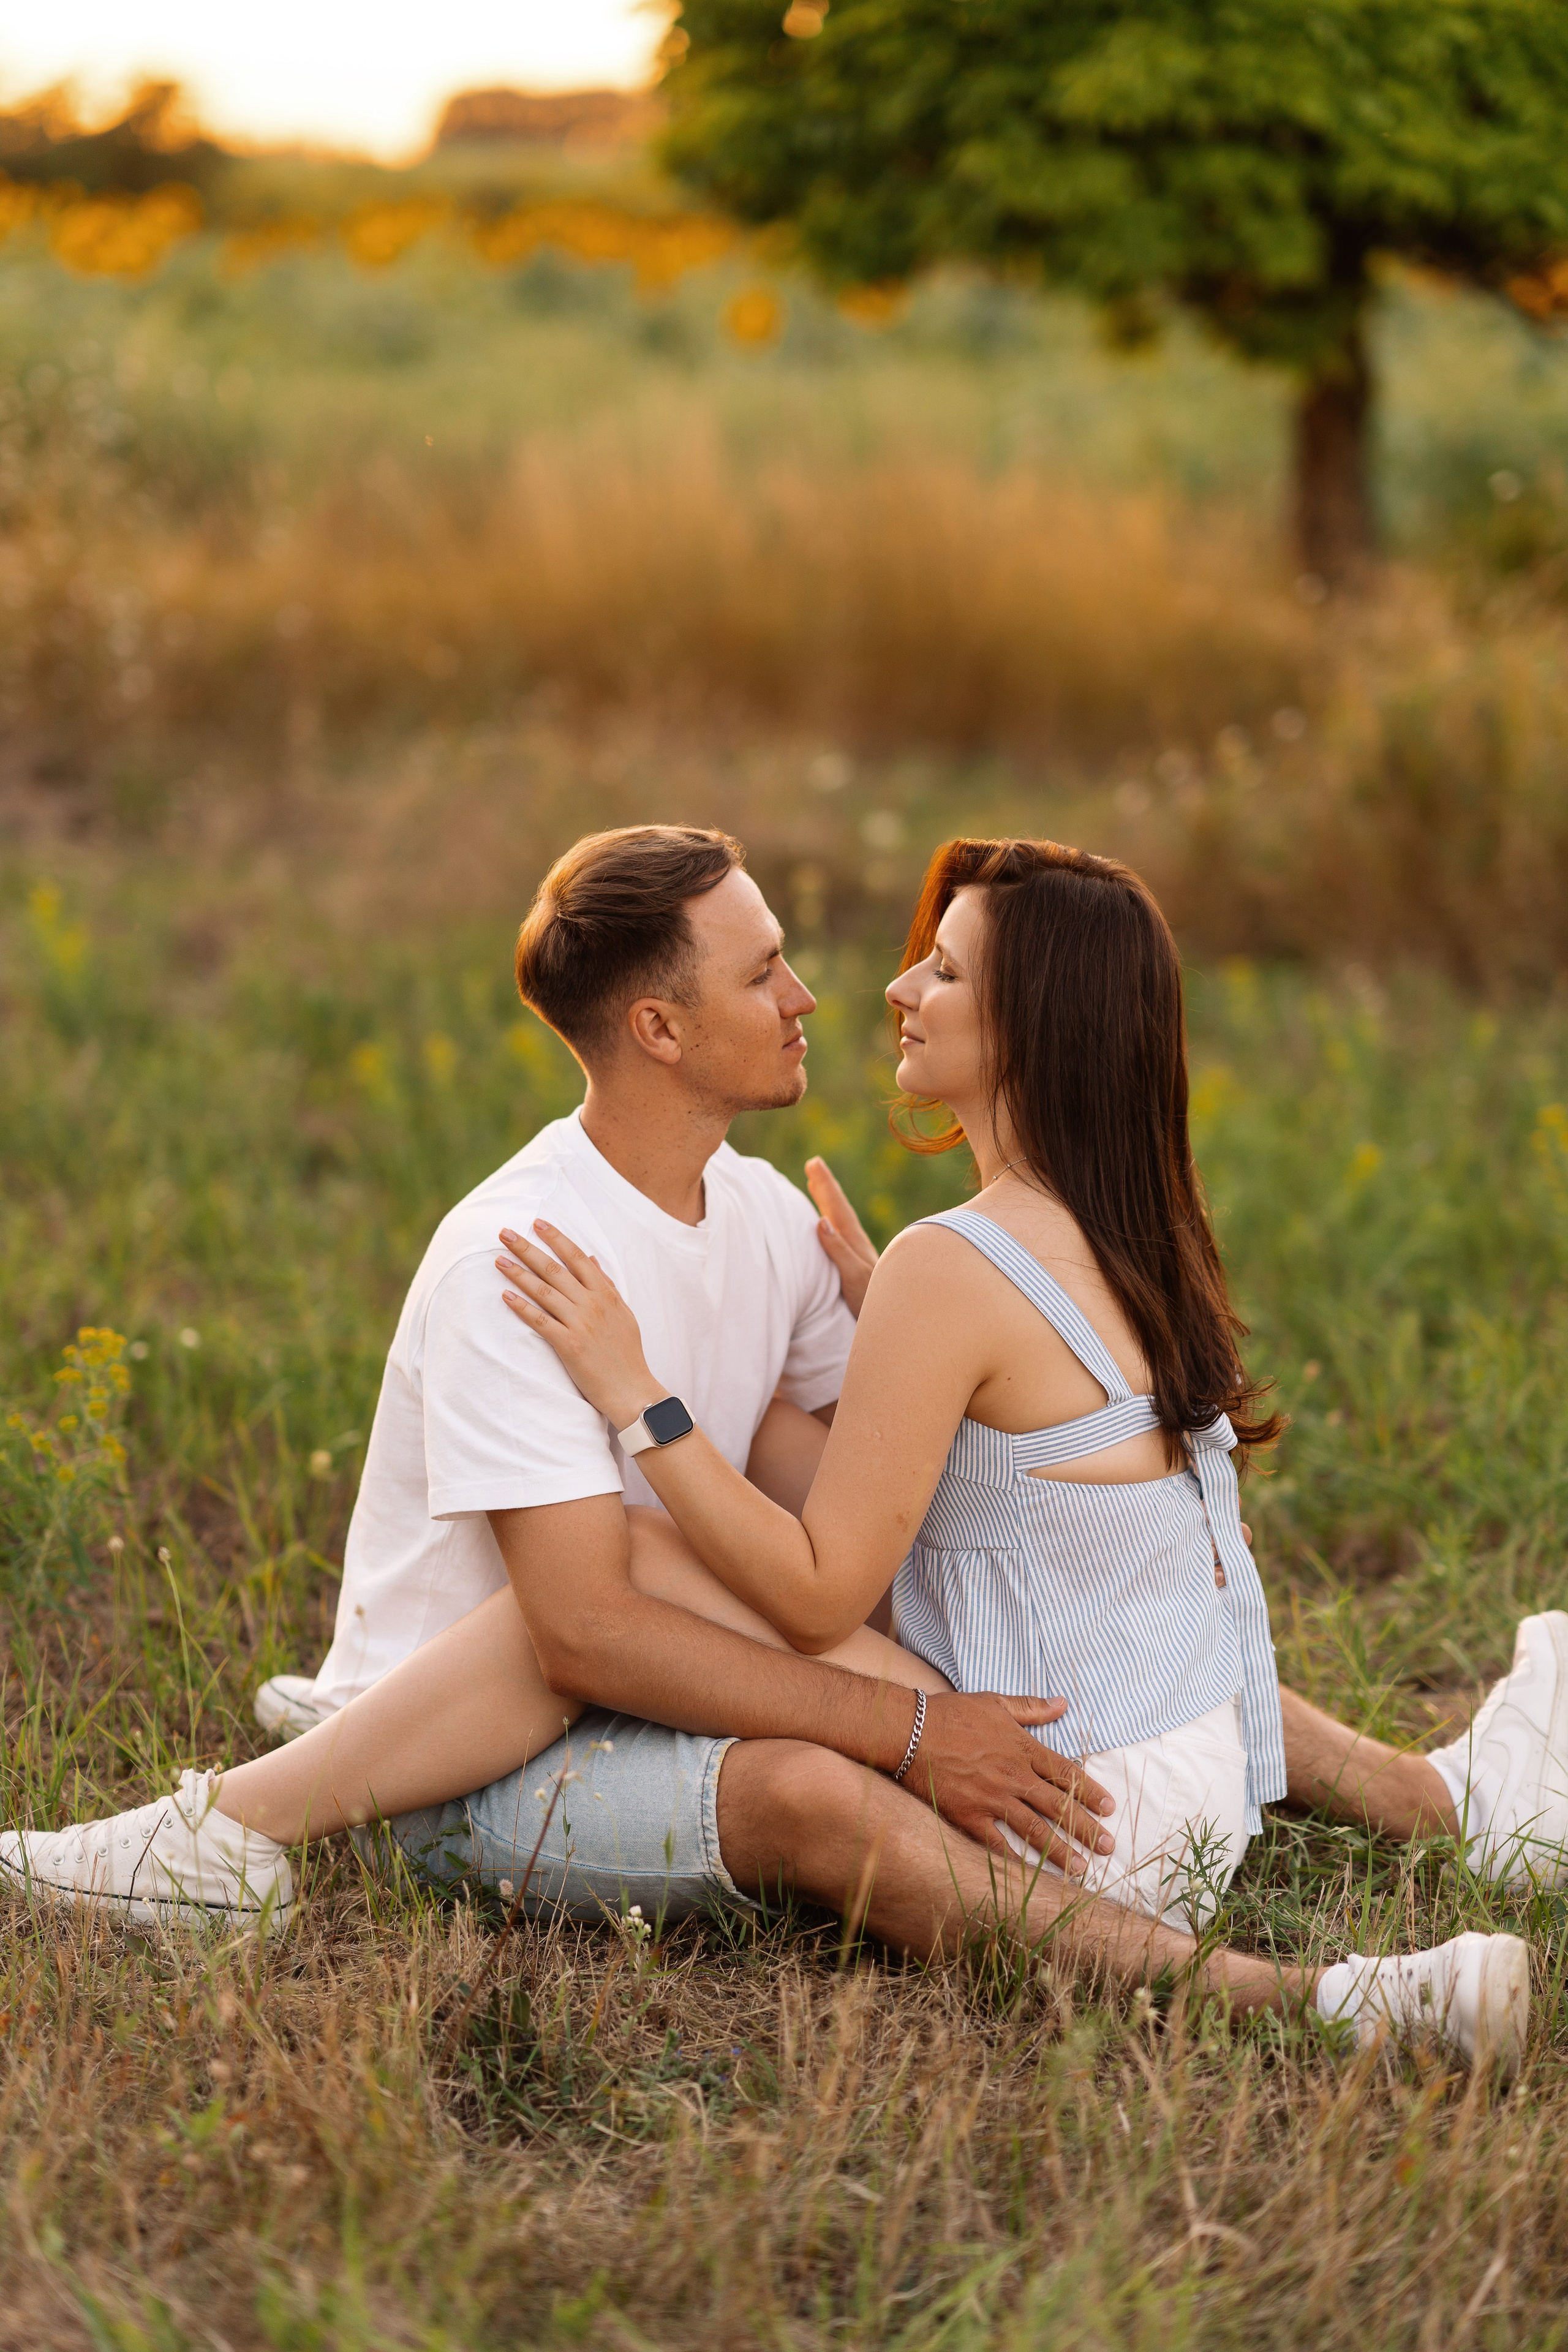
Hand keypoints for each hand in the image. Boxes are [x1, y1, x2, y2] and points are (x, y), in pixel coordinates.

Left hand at [497, 1223, 659, 1429]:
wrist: (632, 1390)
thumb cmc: (627, 1353)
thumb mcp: (623, 1313)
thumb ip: (606, 1285)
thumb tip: (591, 1258)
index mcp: (605, 1293)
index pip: (576, 1257)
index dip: (555, 1238)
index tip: (537, 1223)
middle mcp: (592, 1304)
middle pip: (554, 1269)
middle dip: (527, 1248)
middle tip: (505, 1233)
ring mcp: (580, 1324)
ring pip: (543, 1292)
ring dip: (518, 1274)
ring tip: (499, 1260)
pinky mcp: (569, 1345)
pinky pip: (540, 1321)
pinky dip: (522, 1307)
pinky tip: (506, 1296)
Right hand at [805, 1156, 878, 1319]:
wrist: (896, 1321)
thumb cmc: (872, 1302)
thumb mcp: (854, 1277)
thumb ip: (838, 1251)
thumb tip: (820, 1221)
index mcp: (853, 1242)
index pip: (836, 1207)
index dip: (825, 1185)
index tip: (814, 1163)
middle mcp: (856, 1244)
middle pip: (838, 1208)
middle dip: (825, 1186)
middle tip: (813, 1164)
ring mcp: (857, 1255)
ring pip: (839, 1220)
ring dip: (827, 1202)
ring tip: (816, 1186)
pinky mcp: (857, 1267)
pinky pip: (839, 1235)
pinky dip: (831, 1223)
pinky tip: (827, 1225)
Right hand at [910, 1691, 1116, 1873]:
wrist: (911, 1731)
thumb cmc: (953, 1714)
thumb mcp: (996, 1703)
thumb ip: (1032, 1708)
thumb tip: (1062, 1704)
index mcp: (1023, 1749)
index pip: (1066, 1773)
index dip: (1090, 1792)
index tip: (1109, 1808)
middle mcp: (1014, 1776)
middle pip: (1059, 1806)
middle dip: (1087, 1828)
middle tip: (1109, 1847)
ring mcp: (992, 1798)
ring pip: (1035, 1829)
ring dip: (1061, 1850)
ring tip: (1082, 1869)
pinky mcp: (969, 1816)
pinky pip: (997, 1844)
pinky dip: (1015, 1861)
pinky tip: (1031, 1877)